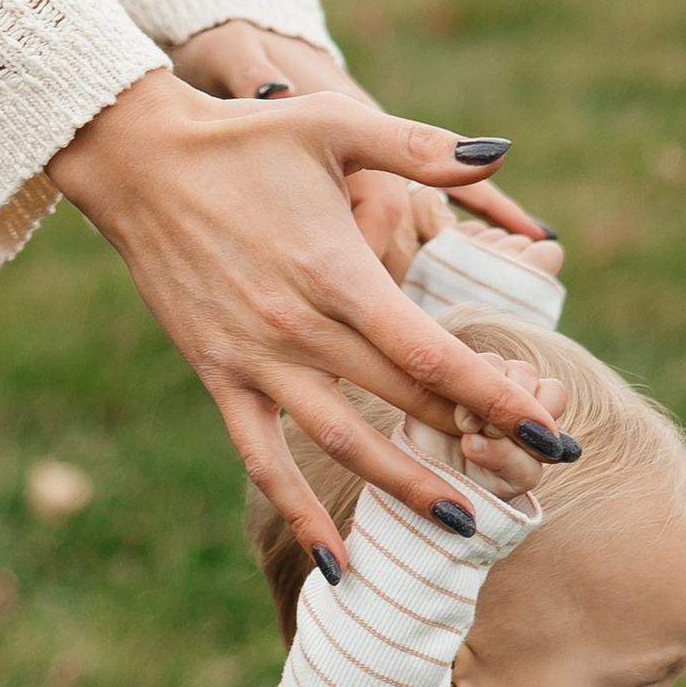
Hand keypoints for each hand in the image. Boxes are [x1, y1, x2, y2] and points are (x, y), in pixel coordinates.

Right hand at [47, 68, 579, 570]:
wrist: (138, 161)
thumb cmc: (243, 137)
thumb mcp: (335, 124)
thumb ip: (420, 147)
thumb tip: (500, 154)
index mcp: (337, 271)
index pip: (433, 354)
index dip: (496, 398)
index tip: (547, 431)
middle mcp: (298, 328)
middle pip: (400, 403)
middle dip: (471, 439)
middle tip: (529, 474)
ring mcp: (256, 360)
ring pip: (341, 442)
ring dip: (402, 487)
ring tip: (459, 524)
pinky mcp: (219, 375)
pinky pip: (262, 458)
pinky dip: (299, 512)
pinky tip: (339, 563)